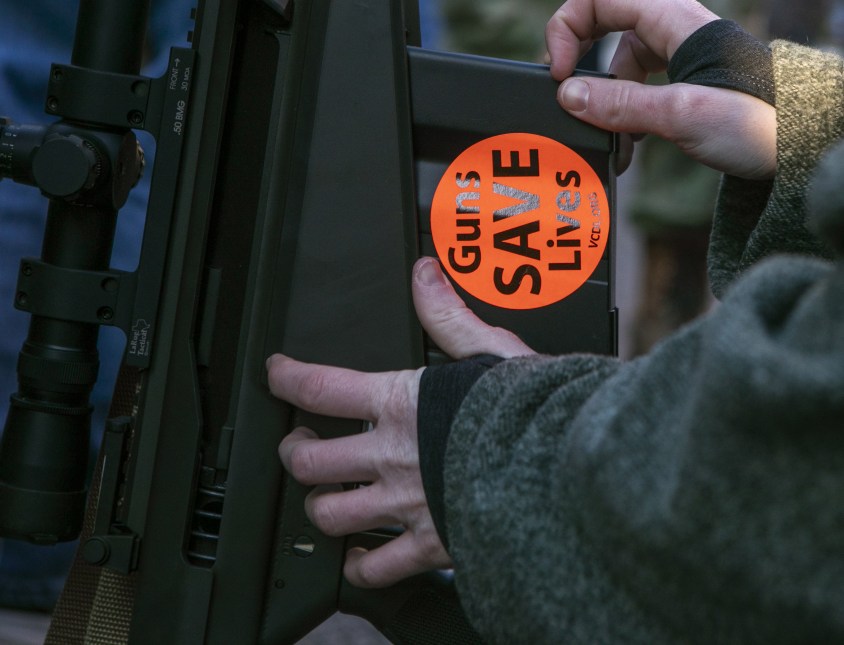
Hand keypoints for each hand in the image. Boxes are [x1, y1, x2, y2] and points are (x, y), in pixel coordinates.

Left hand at [267, 257, 533, 587]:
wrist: (565, 473)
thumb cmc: (533, 413)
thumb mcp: (491, 350)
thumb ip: (449, 316)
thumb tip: (425, 275)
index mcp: (401, 404)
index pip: (321, 388)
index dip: (286, 378)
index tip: (278, 373)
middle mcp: (392, 456)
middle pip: (308, 460)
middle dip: (293, 451)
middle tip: (298, 444)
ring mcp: (406, 504)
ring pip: (330, 515)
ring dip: (320, 506)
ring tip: (326, 496)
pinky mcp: (429, 545)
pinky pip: (375, 568)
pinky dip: (360, 566)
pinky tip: (361, 556)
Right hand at [545, 0, 777, 179]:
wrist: (809, 142)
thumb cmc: (758, 124)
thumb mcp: (679, 115)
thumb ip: (620, 105)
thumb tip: (568, 96)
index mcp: (674, 20)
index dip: (566, 29)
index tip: (560, 75)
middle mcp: (680, 24)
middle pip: (612, 4)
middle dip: (583, 39)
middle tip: (570, 77)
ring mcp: (689, 47)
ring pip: (628, 45)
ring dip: (609, 84)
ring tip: (611, 132)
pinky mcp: (696, 73)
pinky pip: (649, 72)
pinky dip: (631, 99)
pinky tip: (635, 137)